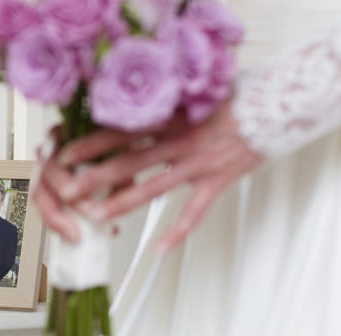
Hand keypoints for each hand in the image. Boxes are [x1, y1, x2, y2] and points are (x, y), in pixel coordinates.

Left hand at [33, 100, 262, 249]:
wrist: (275, 105)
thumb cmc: (233, 96)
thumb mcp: (193, 91)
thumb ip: (165, 100)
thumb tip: (134, 101)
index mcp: (171, 115)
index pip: (122, 130)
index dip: (91, 143)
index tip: (65, 153)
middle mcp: (180, 139)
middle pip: (130, 161)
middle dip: (95, 178)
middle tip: (68, 192)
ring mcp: (198, 162)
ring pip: (154, 187)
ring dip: (123, 203)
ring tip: (97, 217)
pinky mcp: (217, 180)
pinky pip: (194, 212)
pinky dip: (177, 232)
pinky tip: (159, 250)